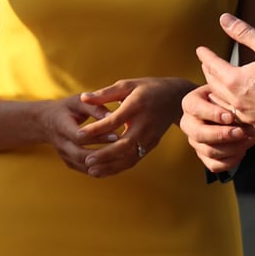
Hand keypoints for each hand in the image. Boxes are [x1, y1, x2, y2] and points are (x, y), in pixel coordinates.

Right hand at [36, 93, 117, 174]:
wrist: (47, 122)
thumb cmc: (67, 108)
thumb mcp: (78, 102)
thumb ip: (94, 107)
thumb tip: (112, 116)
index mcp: (61, 126)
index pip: (79, 136)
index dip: (98, 137)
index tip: (117, 134)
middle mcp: (61, 144)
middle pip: (80, 154)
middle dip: (103, 154)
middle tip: (124, 150)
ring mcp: (64, 156)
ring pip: (84, 166)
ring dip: (104, 164)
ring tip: (124, 158)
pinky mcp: (70, 163)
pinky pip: (86, 170)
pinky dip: (101, 169)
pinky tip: (117, 164)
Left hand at [75, 77, 193, 177]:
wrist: (176, 98)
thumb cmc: (147, 89)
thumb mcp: (127, 85)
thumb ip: (105, 93)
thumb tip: (83, 97)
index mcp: (137, 106)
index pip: (115, 121)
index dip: (96, 129)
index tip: (79, 135)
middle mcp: (145, 124)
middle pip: (124, 144)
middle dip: (105, 154)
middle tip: (86, 160)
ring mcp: (150, 136)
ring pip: (130, 156)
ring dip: (111, 166)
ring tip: (91, 171)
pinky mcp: (152, 144)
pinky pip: (135, 159)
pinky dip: (119, 167)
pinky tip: (104, 170)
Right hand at [180, 85, 254, 173]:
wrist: (215, 106)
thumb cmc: (221, 95)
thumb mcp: (221, 89)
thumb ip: (226, 94)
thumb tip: (241, 102)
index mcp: (190, 103)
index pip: (196, 108)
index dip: (213, 114)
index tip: (231, 116)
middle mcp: (188, 123)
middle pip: (199, 134)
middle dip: (223, 135)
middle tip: (242, 132)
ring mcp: (194, 141)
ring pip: (208, 151)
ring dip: (231, 148)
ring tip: (248, 140)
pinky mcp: (203, 155)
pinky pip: (214, 165)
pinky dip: (230, 161)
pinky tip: (243, 151)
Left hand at [197, 13, 254, 133]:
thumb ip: (243, 32)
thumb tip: (224, 18)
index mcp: (235, 80)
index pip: (212, 65)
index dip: (206, 55)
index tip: (200, 50)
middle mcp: (236, 101)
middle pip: (213, 85)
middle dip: (208, 72)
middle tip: (206, 64)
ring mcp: (245, 117)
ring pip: (221, 105)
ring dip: (215, 92)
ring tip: (214, 84)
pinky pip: (234, 119)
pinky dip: (228, 110)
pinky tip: (229, 107)